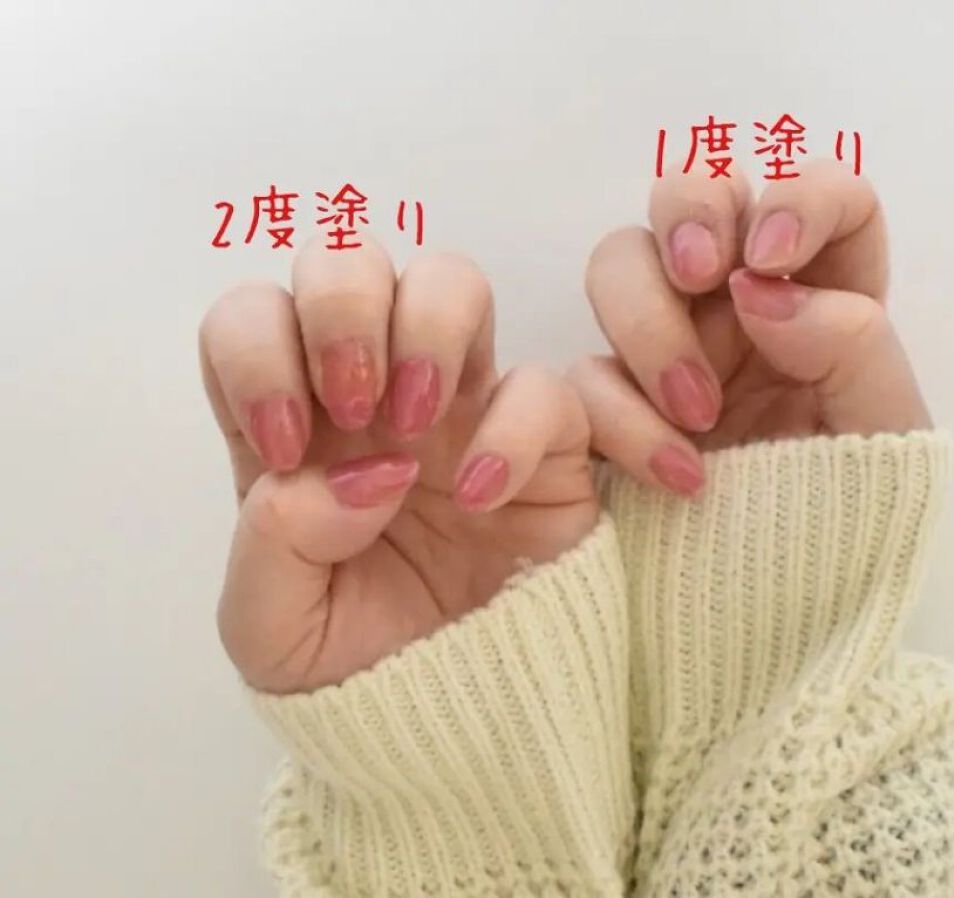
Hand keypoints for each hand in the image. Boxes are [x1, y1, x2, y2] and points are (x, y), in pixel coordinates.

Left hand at [201, 239, 595, 692]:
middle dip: (342, 307)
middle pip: (349, 260)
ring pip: (451, 282)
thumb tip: (358, 471)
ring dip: (426, 327)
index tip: (286, 445)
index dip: (258, 351)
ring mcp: (462, 410)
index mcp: (294, 426)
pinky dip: (517, 427)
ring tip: (418, 427)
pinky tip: (484, 499)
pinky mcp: (546, 442)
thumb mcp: (269, 629)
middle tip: (353, 405)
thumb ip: (273, 543)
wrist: (456, 724)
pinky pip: (549, 383)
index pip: (252, 318)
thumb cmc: (356, 667)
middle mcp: (375, 398)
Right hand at [569, 159, 930, 494]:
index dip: (796, 196)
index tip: (772, 257)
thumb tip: (763, 292)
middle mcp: (741, 301)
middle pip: (697, 194)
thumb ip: (853, 346)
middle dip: (689, 213)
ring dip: (645, 313)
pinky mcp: (616, 399)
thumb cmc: (854, 514)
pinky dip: (621, 414)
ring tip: (696, 409)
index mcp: (824, 292)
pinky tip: (678, 472)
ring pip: (622, 260)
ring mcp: (671, 343)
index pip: (820, 194)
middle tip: (702, 273)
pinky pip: (585, 373)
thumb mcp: (886, 435)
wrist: (787, 605)